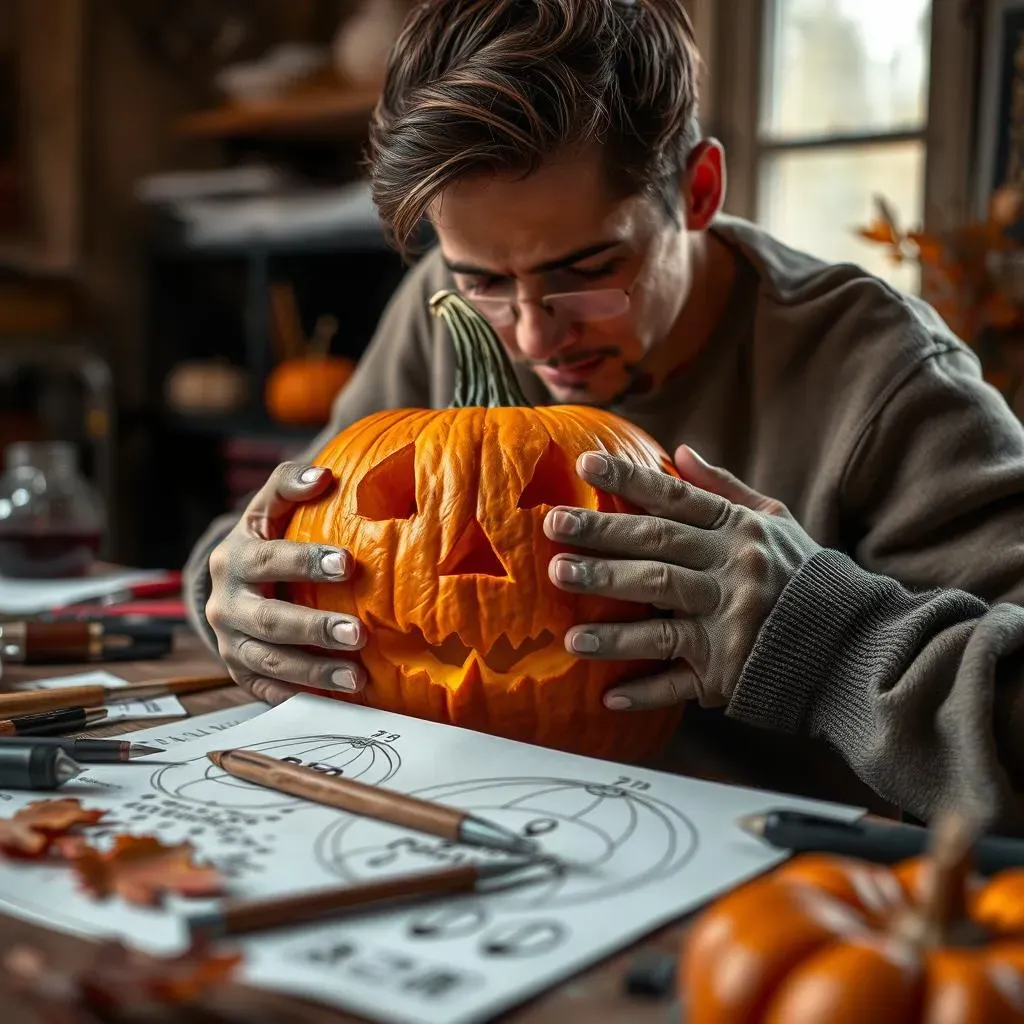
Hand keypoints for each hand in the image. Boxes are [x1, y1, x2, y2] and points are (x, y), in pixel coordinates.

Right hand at [204, 462, 366, 705]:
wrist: (233, 584)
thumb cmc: (268, 539)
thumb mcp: (270, 508)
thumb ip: (290, 484)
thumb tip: (324, 475)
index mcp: (235, 558)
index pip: (268, 558)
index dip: (305, 560)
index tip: (347, 563)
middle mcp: (226, 604)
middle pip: (269, 620)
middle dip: (314, 627)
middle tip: (358, 633)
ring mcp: (230, 643)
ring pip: (270, 662)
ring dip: (314, 671)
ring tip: (359, 678)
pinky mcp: (241, 673)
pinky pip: (269, 691)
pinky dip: (300, 697)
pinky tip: (336, 701)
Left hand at [544, 445, 819, 709]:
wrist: (856, 644)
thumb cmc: (804, 578)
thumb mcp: (774, 524)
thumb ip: (724, 489)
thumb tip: (679, 453)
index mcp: (740, 533)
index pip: (676, 499)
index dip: (630, 480)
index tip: (586, 464)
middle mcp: (734, 573)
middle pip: (657, 550)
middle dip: (601, 540)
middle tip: (553, 532)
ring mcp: (731, 625)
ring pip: (660, 618)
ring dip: (611, 626)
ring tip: (567, 630)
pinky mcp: (730, 673)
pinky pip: (680, 683)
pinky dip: (646, 691)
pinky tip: (607, 696)